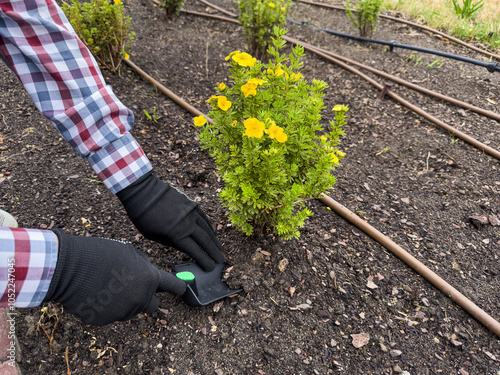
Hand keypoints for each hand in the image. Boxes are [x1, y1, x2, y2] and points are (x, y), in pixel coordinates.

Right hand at [44, 229, 185, 325]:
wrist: (69, 267)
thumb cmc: (100, 254)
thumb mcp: (129, 252)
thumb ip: (144, 267)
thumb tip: (149, 274)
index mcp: (150, 279)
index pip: (175, 287)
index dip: (179, 287)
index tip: (182, 288)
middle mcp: (141, 298)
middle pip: (153, 304)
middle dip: (147, 297)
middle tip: (133, 287)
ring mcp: (123, 311)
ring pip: (131, 310)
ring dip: (126, 302)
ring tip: (108, 285)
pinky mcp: (106, 320)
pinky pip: (112, 315)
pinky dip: (107, 308)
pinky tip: (96, 293)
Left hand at [116, 172, 224, 270]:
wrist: (144, 191)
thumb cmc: (143, 217)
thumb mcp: (153, 235)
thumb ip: (170, 242)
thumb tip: (184, 247)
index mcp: (176, 235)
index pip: (196, 251)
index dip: (205, 261)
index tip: (211, 268)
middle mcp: (187, 224)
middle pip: (205, 241)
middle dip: (214, 253)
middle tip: (221, 261)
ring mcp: (191, 213)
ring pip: (207, 229)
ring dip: (215, 241)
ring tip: (219, 249)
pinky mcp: (192, 204)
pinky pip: (204, 218)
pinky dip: (210, 227)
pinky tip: (212, 233)